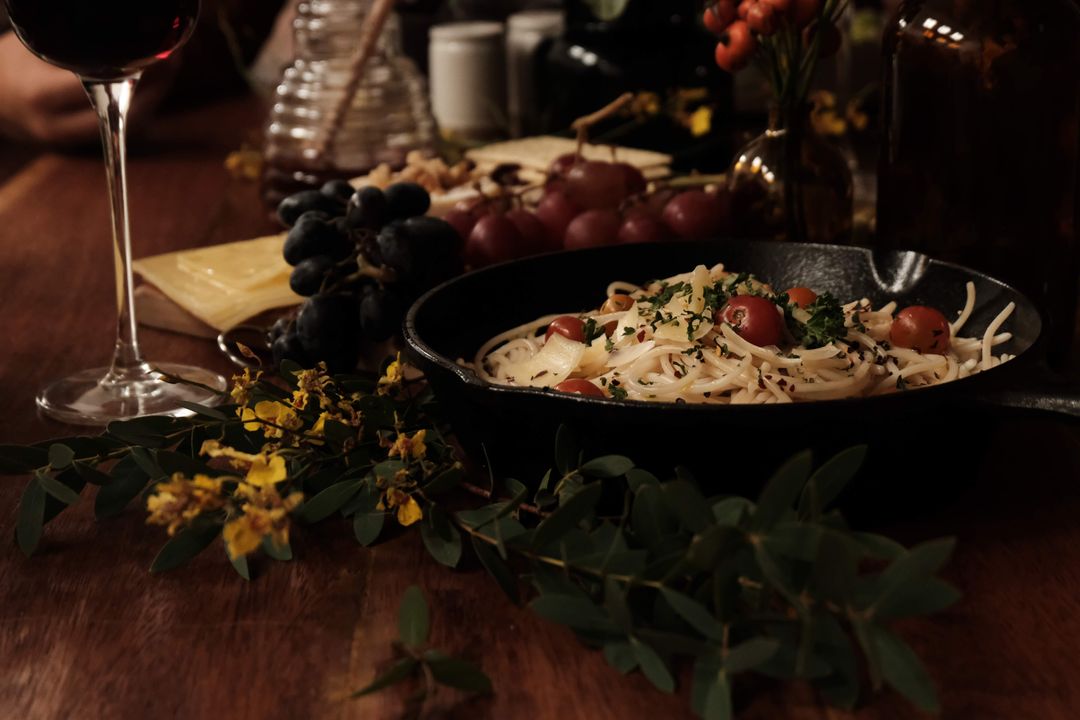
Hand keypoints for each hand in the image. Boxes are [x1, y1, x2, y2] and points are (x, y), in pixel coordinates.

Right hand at [0, 33, 175, 146]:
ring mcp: (69, 140)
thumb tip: (122, 36)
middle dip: (156, 86)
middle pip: (126, 112)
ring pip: (128, 125)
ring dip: (153, 98)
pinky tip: (152, 86)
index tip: (160, 51)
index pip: (105, 86)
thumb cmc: (12, 64)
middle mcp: (57, 125)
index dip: (139, 68)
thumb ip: (75, 46)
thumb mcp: (37, 45)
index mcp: (41, 96)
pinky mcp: (80, 145)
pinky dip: (139, 108)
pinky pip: (120, 129)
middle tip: (173, 58)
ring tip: (167, 68)